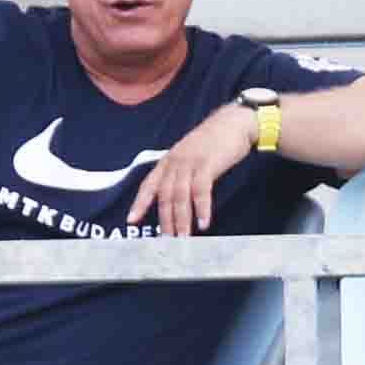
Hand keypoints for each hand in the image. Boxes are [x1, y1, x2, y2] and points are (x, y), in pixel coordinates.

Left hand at [127, 105, 253, 234]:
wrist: (233, 122)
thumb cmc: (213, 142)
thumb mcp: (190, 156)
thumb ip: (180, 174)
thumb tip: (176, 199)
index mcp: (168, 161)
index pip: (149, 184)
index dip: (140, 203)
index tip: (131, 220)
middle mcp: (175, 162)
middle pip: (165, 196)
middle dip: (165, 221)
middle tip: (167, 242)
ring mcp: (190, 162)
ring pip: (180, 196)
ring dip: (182, 220)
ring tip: (183, 239)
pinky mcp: (207, 163)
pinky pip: (200, 190)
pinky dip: (201, 208)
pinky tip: (203, 223)